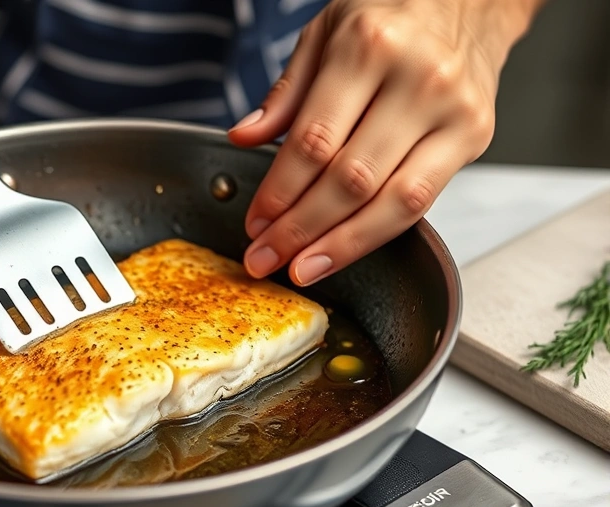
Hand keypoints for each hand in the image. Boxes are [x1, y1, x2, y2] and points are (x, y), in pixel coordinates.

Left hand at [228, 0, 543, 284]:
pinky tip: (345, 250)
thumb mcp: (325, 31)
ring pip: (391, 201)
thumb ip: (286, 91)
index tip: (255, 223)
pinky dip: (378, 233)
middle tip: (265, 256)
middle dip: (300, 228)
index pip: (314, 140)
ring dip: (340, 245)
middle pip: (349, 178)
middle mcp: (417, 80)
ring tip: (301, 268)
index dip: (279, 192)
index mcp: (368, 48)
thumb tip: (243, 136)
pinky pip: (422, 201)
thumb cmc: (391, 12)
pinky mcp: (476, 136)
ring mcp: (452, 112)